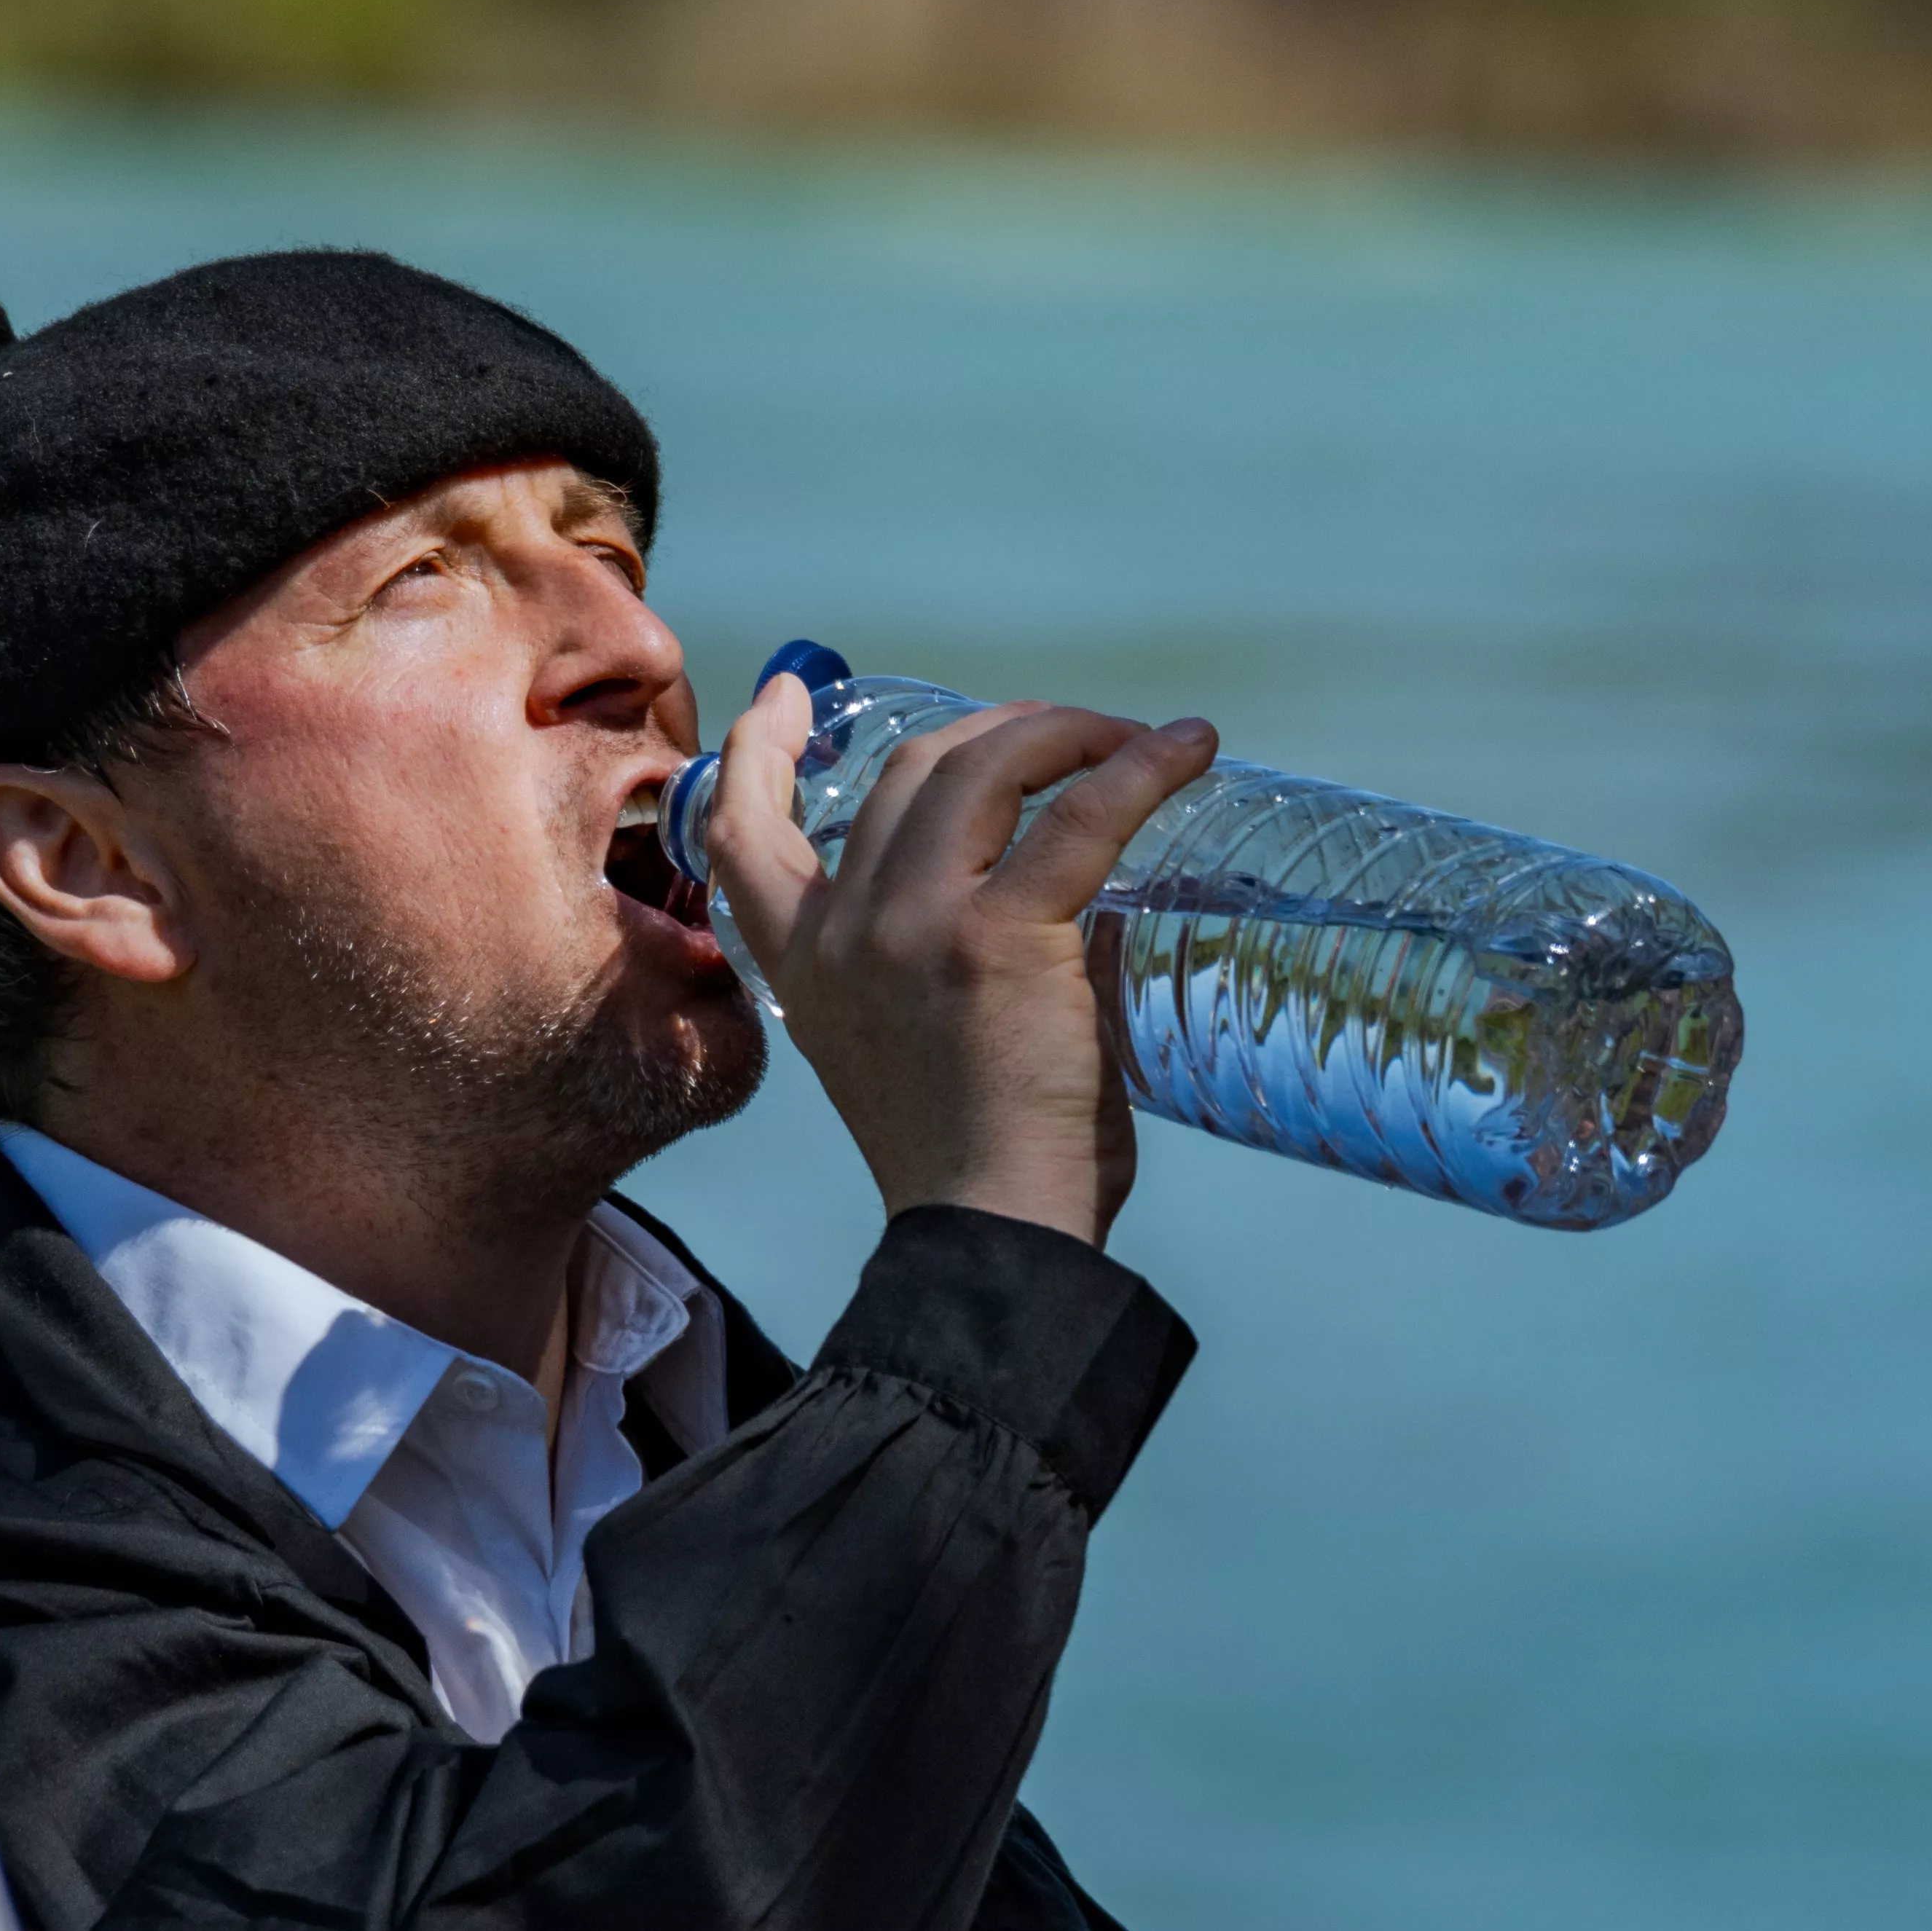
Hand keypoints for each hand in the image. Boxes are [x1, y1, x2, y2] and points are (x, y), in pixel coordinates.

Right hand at [706, 675, 1218, 1243]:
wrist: (989, 1235)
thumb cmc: (976, 1161)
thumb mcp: (917, 1042)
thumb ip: (972, 953)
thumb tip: (1087, 886)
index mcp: (807, 964)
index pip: (743, 832)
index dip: (759, 750)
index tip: (789, 695)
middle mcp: (845, 930)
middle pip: (909, 770)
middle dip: (996, 732)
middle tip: (1070, 738)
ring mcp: (915, 925)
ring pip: (983, 766)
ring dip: (1063, 735)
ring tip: (1134, 742)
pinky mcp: (999, 936)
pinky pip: (1081, 815)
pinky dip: (1141, 768)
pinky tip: (1188, 751)